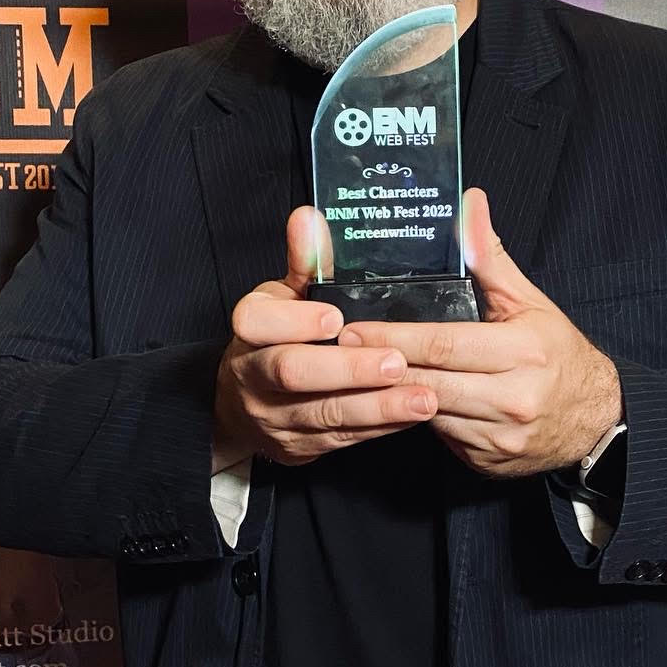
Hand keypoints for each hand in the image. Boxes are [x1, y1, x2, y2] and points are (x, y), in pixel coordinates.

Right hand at [213, 205, 437, 469]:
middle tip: (396, 361)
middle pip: (293, 372)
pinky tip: (412, 415)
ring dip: (377, 407)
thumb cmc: (276, 338)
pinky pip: (341, 439)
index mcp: (250, 329)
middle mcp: (252, 374)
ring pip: (324, 414)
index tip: (337, 316)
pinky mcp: (297, 449)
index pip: (257, 322)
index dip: (295, 321)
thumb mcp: (284, 297)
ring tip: (424, 397)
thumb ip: (304, 262)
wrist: (243, 409)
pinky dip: (379, 428)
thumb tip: (309, 217)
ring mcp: (272, 417)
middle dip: (348, 369)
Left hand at [338, 188, 621, 478]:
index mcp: (523, 353)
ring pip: (430, 415)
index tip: (354, 330)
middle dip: (379, 368)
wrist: (594, 420)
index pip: (444, 345)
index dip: (395, 338)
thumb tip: (469, 204)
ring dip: (393, 398)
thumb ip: (491, 257)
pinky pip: (442, 438)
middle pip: (429, 382)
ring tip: (355, 377)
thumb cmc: (558, 354)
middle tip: (339, 353)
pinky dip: (419, 419)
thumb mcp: (530, 303)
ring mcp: (500, 437)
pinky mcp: (489, 462)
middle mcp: (513, 398)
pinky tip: (397, 402)